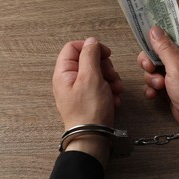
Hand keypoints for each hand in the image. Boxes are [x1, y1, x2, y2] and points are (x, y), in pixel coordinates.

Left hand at [53, 37, 122, 166]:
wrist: (93, 137)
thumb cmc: (89, 111)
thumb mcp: (90, 77)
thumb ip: (90, 55)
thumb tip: (91, 41)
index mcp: (64, 72)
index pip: (73, 47)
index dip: (90, 47)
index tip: (104, 53)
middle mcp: (70, 80)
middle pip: (89, 59)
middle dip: (105, 66)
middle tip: (110, 75)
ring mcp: (81, 89)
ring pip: (99, 72)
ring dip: (111, 79)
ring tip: (114, 90)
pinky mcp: (91, 98)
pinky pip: (103, 86)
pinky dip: (111, 90)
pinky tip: (114, 98)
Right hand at [137, 26, 178, 150]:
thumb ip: (165, 47)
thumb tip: (154, 29)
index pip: (174, 31)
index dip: (160, 31)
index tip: (147, 33)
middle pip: (159, 50)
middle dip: (150, 60)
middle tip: (150, 68)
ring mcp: (177, 74)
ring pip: (154, 67)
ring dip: (151, 77)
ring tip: (159, 86)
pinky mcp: (171, 87)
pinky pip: (155, 82)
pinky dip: (152, 88)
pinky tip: (154, 94)